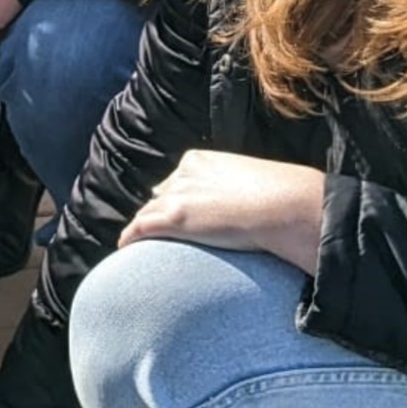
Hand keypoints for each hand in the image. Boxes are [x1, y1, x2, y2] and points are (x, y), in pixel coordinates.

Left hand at [119, 148, 326, 270]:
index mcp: (199, 160)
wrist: (282, 206)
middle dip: (159, 211)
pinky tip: (125, 247)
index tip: (180, 212)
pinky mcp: (172, 218)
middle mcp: (182, 174)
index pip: (178, 179)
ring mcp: (176, 195)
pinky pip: (139, 228)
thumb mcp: (250, 183)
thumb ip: (237, 190)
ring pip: (148, 212)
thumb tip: (242, 206)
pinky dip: (129, 237)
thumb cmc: (278, 198)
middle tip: (158, 230)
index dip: (177, 197)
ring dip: (144, 227)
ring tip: (140, 242)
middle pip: (160, 196)